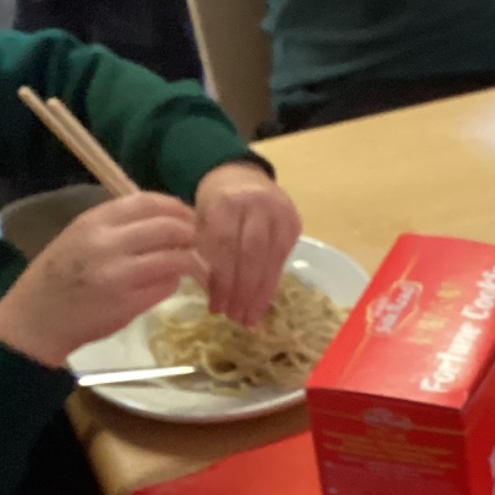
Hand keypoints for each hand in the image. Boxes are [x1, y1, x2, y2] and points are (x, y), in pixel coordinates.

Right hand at [0, 193, 204, 367]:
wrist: (37, 316)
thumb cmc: (63, 275)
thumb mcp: (82, 236)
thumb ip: (121, 226)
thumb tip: (173, 220)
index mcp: (95, 220)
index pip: (150, 201)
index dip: (178, 207)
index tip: (191, 216)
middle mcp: (107, 241)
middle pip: (171, 227)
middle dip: (194, 235)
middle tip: (202, 244)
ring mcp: (119, 272)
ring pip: (177, 257)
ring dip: (195, 262)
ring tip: (199, 267)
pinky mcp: (128, 300)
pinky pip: (168, 284)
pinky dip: (177, 282)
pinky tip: (174, 285)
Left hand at [195, 162, 300, 325]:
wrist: (240, 176)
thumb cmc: (213, 204)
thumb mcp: (199, 220)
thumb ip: (204, 250)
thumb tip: (212, 293)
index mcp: (225, 201)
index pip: (224, 246)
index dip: (221, 279)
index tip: (216, 307)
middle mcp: (256, 204)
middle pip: (251, 254)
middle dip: (243, 290)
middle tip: (235, 317)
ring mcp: (280, 212)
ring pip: (272, 258)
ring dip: (260, 292)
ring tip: (249, 316)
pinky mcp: (295, 222)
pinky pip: (283, 258)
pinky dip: (271, 281)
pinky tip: (261, 300)